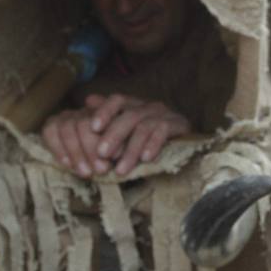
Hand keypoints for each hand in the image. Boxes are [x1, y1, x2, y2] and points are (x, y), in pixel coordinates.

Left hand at [40, 94, 190, 177]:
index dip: (105, 111)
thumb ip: (108, 117)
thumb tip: (88, 100)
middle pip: (130, 116)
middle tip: (102, 154)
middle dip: (114, 135)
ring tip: (121, 170)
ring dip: (131, 150)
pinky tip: (146, 159)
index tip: (93, 128)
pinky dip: (153, 145)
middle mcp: (149, 106)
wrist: (182, 139)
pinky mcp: (179, 125)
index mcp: (134, 104)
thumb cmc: (147, 135)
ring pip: (145, 127)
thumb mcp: (125, 127)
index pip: (117, 100)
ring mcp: (165, 115)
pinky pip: (164, 132)